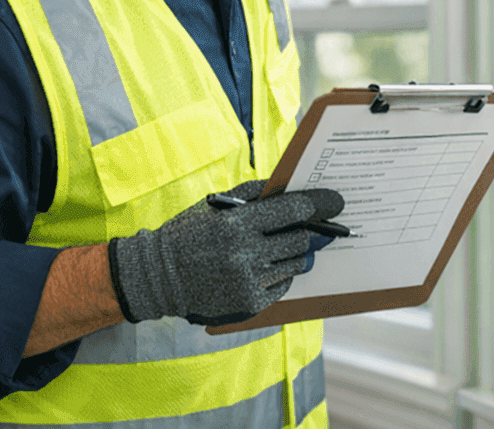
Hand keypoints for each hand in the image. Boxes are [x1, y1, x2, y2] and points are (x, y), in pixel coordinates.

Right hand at [109, 180, 345, 325]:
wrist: (158, 276)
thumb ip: (256, 194)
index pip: (293, 210)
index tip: (334, 201)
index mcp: (236, 223)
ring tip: (280, 247)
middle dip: (307, 231)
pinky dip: (280, 275)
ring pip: (296, 264)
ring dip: (294, 253)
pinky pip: (283, 286)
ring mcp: (247, 282)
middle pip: (300, 239)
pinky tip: (265, 267)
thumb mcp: (218, 205)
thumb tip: (294, 188)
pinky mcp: (248, 305)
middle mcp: (244, 254)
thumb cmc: (190, 233)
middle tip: (311, 226)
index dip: (318, 204)